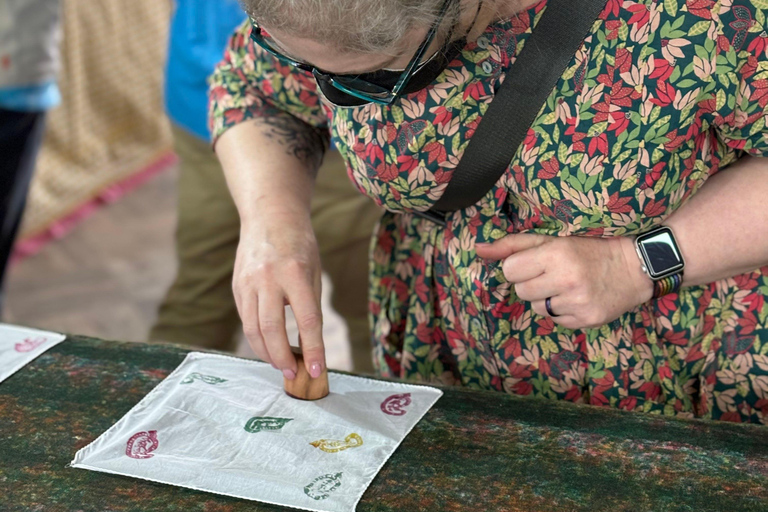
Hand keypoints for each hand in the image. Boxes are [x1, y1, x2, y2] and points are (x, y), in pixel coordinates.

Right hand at [233, 211, 324, 380]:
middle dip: (282, 357)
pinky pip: (246, 319)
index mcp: (295, 273)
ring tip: (279, 364)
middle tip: (292, 373)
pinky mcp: (237, 286)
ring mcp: (248, 282)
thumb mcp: (314, 272)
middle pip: (272, 329)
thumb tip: (309, 345)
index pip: (307, 320)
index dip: (313, 349)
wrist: (269, 215)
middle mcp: (268, 278)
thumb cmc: (299, 245)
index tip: (317, 371)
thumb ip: (311, 306)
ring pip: (253, 329)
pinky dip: (256, 337)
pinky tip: (267, 346)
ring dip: (266, 352)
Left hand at [475, 234, 653, 329]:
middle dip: (531, 283)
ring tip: (566, 286)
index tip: (535, 263)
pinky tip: (577, 298)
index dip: (519, 267)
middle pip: (521, 291)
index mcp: (556, 254)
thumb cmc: (587, 249)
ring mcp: (577, 302)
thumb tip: (477, 250)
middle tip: (552, 274)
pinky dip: (561, 311)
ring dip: (545, 299)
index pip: (510, 270)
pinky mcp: (586, 320)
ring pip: (536, 308)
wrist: (634, 267)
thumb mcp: (551, 240)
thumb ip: (512, 245)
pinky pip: (554, 321)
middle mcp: (567, 279)